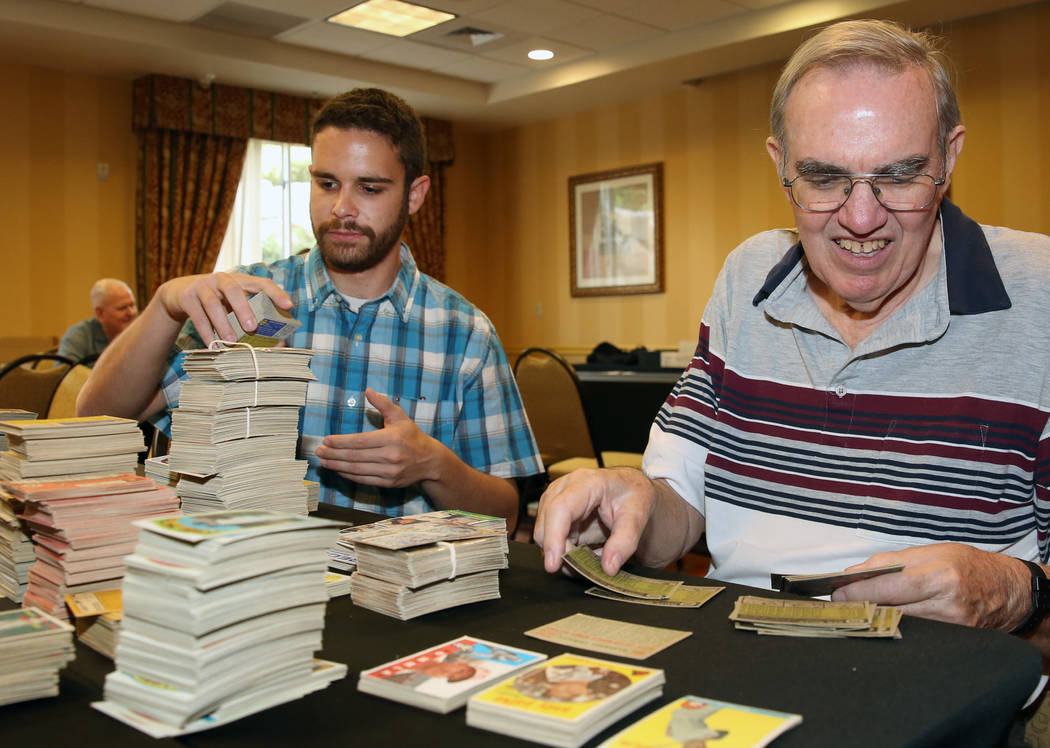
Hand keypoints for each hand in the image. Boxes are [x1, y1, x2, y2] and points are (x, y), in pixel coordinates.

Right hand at [154, 272, 291, 344]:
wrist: (179, 293)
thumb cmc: (218, 303)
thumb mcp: (234, 306)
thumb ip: (254, 320)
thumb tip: (280, 345)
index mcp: (240, 280)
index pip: (261, 283)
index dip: (276, 293)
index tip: (288, 306)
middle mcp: (222, 280)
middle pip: (233, 290)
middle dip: (243, 308)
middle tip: (252, 327)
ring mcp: (203, 286)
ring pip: (213, 304)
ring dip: (223, 324)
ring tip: (232, 341)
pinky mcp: (187, 297)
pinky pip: (197, 316)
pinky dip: (206, 332)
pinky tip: (212, 345)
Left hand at [315, 388, 445, 487]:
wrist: (430, 461)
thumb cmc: (412, 436)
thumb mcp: (400, 417)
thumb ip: (383, 404)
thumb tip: (368, 391)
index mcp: (391, 438)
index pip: (360, 441)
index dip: (341, 442)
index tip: (327, 440)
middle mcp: (390, 456)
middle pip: (355, 456)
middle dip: (334, 454)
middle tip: (319, 451)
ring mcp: (389, 472)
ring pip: (357, 470)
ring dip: (337, 465)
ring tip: (324, 461)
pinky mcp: (388, 482)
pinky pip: (363, 480)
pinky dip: (348, 475)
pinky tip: (338, 469)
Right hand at [533, 467, 657, 575]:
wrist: (629, 489)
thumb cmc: (632, 495)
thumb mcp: (638, 516)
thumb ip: (625, 542)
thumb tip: (608, 568)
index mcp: (587, 482)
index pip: (561, 508)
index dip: (554, 538)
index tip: (554, 564)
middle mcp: (564, 488)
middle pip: (546, 524)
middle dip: (559, 552)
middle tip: (585, 568)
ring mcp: (555, 500)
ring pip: (543, 534)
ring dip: (561, 553)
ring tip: (589, 558)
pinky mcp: (553, 514)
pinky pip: (549, 538)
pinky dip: (563, 551)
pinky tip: (582, 553)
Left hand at [831, 542, 1031, 629]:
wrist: (1009, 591)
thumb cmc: (969, 565)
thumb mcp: (932, 552)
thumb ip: (891, 562)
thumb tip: (855, 573)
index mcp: (940, 575)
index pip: (890, 587)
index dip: (860, 591)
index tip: (838, 593)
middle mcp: (947, 604)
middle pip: (890, 609)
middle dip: (861, 605)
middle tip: (840, 602)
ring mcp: (951, 627)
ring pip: (899, 623)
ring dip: (875, 616)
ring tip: (856, 608)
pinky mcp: (953, 641)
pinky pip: (915, 633)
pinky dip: (895, 624)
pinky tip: (881, 619)